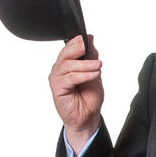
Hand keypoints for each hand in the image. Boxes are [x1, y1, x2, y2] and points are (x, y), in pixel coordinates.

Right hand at [49, 34, 103, 149]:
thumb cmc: (89, 98)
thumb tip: (90, 39)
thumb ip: (91, 57)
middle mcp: (60, 70)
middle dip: (77, 48)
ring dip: (85, 64)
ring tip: (98, 65)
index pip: (68, 48)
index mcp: (67, 65)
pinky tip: (94, 74)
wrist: (88, 117)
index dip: (76, 42)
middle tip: (87, 45)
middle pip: (65, 54)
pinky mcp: (57, 89)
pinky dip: (83, 75)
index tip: (86, 38)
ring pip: (68, 66)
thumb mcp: (94, 73)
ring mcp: (57, 79)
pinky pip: (70, 78)